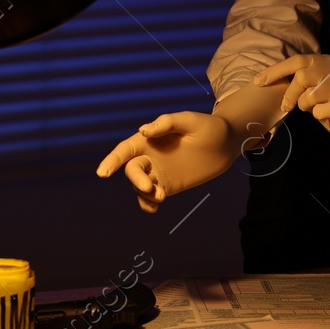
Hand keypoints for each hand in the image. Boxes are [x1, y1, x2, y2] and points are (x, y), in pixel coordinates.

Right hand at [95, 111, 239, 212]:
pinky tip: (154, 208)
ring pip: (140, 187)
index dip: (111, 160)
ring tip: (160, 196)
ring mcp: (158, 173)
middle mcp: (150, 157)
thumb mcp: (190, 120)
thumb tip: (143, 131)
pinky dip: (148, 204)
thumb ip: (167, 123)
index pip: (125, 150)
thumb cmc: (208, 127)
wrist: (227, 144)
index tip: (103, 173)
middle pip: (131, 171)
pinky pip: (151, 197)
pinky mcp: (168, 186)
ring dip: (144, 194)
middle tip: (150, 187)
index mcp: (150, 139)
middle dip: (136, 180)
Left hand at [256, 54, 329, 138]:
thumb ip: (300, 76)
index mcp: (326, 60)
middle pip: (302, 77)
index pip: (297, 61)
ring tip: (314, 107)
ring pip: (309, 96)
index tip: (258, 82)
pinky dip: (318, 115)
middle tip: (286, 106)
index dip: (276, 71)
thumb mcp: (315, 80)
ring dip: (306, 106)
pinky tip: (325, 114)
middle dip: (290, 94)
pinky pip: (319, 111)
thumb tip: (267, 79)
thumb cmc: (328, 97)